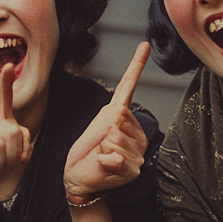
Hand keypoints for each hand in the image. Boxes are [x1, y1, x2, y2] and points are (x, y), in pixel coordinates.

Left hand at [64, 42, 149, 198]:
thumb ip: (113, 118)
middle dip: (103, 132)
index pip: (130, 87)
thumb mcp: (97, 127)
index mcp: (126, 117)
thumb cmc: (86, 152)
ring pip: (116, 137)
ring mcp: (138, 151)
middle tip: (99, 146)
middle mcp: (137, 133)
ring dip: (103, 149)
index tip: (144, 44)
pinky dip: (104, 161)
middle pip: (120, 117)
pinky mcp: (133, 167)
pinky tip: (105, 165)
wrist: (78, 177)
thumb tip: (122, 114)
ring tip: (102, 156)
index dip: (136, 65)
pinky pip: (116, 156)